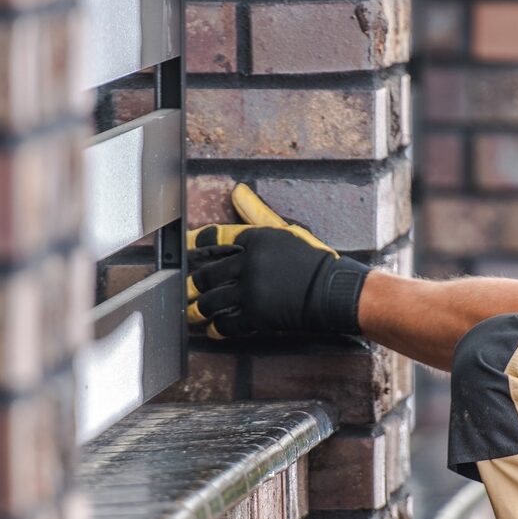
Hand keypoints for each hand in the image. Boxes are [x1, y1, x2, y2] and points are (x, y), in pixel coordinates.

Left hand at [187, 184, 369, 337]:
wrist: (335, 290)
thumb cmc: (314, 259)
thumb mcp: (287, 231)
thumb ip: (258, 212)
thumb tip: (238, 190)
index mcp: (256, 239)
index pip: (214, 238)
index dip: (195, 243)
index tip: (185, 249)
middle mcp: (250, 263)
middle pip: (206, 274)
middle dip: (191, 285)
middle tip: (182, 289)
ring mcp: (252, 291)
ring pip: (211, 302)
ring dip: (197, 310)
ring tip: (191, 313)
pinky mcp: (257, 316)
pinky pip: (226, 324)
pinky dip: (215, 328)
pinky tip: (211, 328)